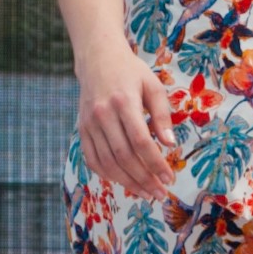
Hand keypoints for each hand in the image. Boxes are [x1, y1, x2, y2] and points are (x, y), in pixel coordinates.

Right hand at [75, 42, 177, 200]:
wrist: (98, 60)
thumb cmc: (132, 73)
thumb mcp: (153, 87)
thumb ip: (162, 116)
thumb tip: (170, 145)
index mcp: (124, 102)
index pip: (141, 141)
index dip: (155, 163)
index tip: (169, 178)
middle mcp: (103, 114)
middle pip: (123, 156)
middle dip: (144, 179)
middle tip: (160, 193)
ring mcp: (89, 123)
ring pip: (107, 162)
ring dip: (128, 182)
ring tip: (146, 193)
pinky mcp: (82, 129)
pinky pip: (92, 159)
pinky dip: (108, 174)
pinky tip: (124, 182)